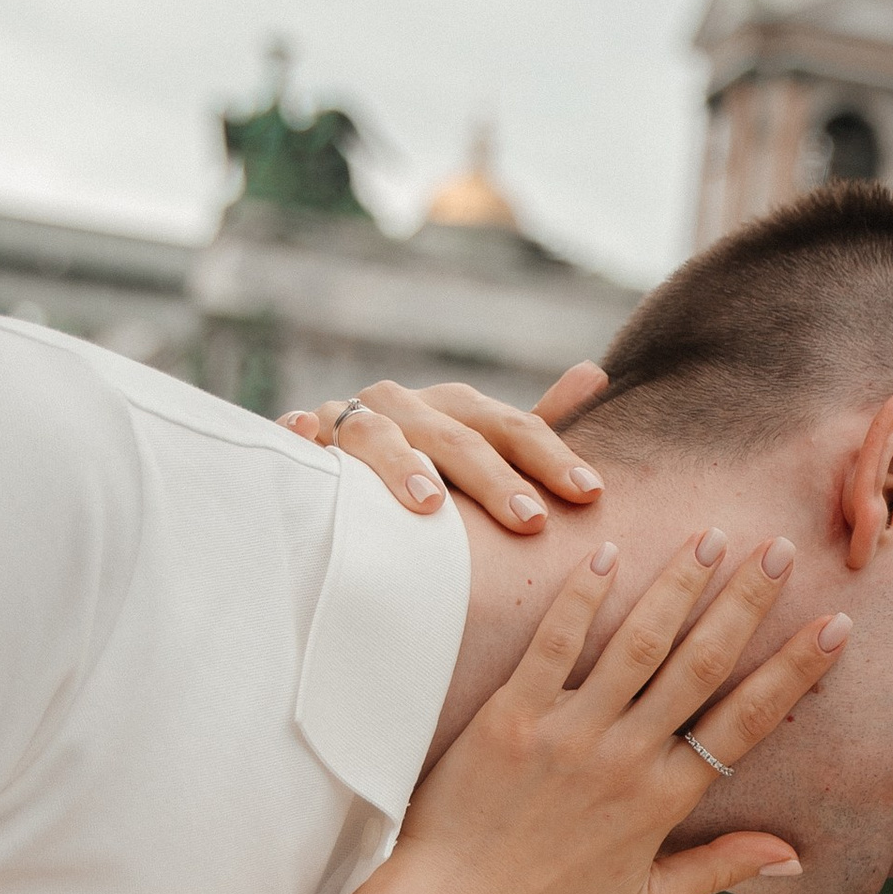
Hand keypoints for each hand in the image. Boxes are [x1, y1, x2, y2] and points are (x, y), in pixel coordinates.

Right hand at [280, 361, 608, 532]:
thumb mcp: (481, 448)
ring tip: (429, 502)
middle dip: (493, 477)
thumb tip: (596, 372)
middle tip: (530, 521)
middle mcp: (405, 406)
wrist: (336, 468)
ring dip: (400, 461)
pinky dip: (297, 433)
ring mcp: (348, 420)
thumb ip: (535, 426)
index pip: (512, 427)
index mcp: (455, 409)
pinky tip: (301, 433)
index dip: (552, 457)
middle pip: (453, 435)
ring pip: (376, 432)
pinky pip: (296, 437)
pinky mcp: (303, 443)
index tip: (592, 493)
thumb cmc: (426, 470)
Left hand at [393, 529, 849, 893]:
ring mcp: (568, 735)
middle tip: (779, 549)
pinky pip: (553, 644)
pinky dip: (582, 597)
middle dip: (745, 602)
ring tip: (710, 536)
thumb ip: (719, 870)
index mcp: (664, 801)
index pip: (746, 722)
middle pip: (701, 665)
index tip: (834, 626)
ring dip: (677, 586)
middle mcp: (625, 760)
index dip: (795, 670)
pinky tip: (610, 552)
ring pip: (637, 644)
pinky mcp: (510, 717)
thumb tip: (793, 855)